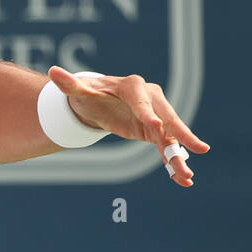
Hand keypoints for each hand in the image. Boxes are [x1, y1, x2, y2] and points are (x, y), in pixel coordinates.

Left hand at [48, 67, 210, 187]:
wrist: (100, 102)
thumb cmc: (91, 93)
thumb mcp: (80, 90)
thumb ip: (70, 84)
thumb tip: (54, 71)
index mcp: (133, 87)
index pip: (142, 101)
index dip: (148, 114)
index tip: (157, 125)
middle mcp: (151, 99)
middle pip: (168, 118)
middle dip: (181, 134)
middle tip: (198, 149)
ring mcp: (157, 115)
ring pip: (171, 136)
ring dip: (180, 156)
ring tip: (188, 176)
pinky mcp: (156, 131)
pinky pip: (166, 147)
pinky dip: (174, 162)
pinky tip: (183, 180)